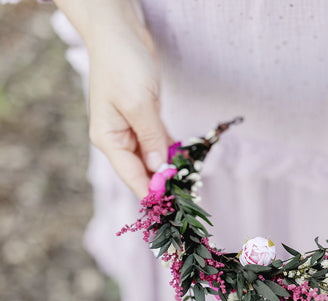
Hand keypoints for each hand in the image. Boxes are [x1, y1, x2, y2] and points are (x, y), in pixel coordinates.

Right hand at [54, 0, 171, 198]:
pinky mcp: (145, 119)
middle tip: (187, 199)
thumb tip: (160, 168)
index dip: (150, 192)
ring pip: (152, 157)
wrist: (121, 35)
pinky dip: (172, 151)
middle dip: (163, 183)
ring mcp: (132, 129)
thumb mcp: (139, 104)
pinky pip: (159, 142)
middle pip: (142, 169)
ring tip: (191, 185)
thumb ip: (151, 138)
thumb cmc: (123, 66)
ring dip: (170, 169)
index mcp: (108, 138)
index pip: (130, 175)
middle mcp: (118, 138)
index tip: (168, 210)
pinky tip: (186, 162)